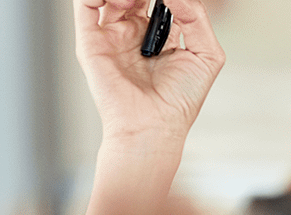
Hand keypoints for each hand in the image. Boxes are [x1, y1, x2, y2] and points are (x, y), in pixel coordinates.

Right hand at [73, 0, 225, 141]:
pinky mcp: (91, 43)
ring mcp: (112, 36)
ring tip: (136, 1)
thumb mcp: (206, 55)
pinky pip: (84, 6)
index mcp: (160, 35)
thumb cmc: (179, 101)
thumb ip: (197, 17)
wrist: (154, 126)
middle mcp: (134, 33)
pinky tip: (117, 0)